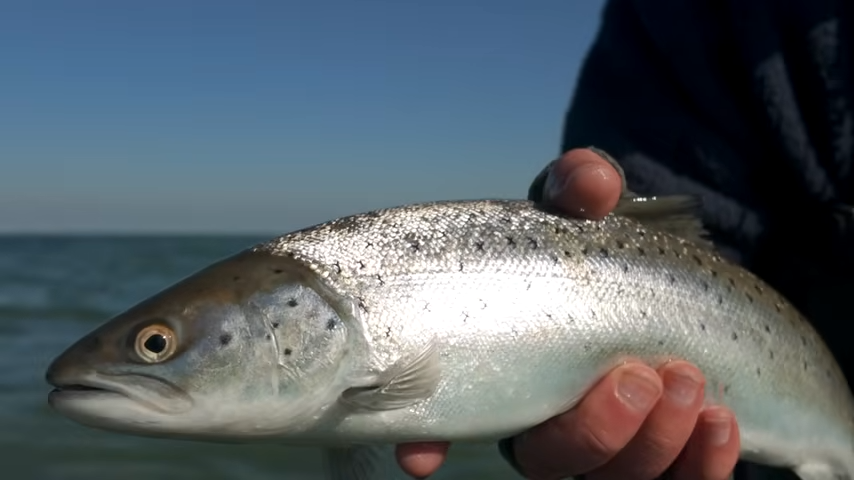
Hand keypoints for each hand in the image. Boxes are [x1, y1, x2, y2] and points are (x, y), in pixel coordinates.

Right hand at [395, 149, 740, 478]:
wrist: (678, 282)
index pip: (446, 416)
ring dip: (652, 444)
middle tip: (634, 377)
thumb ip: (578, 190)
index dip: (425, 441)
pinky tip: (721, 421)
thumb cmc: (607, 249)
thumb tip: (590, 180)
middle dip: (590, 434)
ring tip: (688, 383)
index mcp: (502, 370)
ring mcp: (609, 447)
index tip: (422, 456)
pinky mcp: (669, 458)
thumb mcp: (586, 215)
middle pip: (548, 461)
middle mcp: (545, 420)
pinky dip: (700, 465)